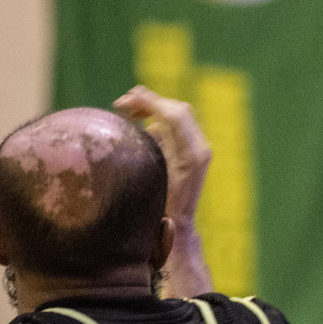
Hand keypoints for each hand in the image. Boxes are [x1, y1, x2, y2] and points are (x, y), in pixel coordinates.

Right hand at [114, 86, 211, 225]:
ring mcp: (200, 148)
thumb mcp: (155, 179)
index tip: (127, 100)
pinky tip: (141, 122)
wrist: (179, 224)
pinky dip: (159, 117)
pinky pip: (179, 124)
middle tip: (122, 104)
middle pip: (178, 110)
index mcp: (192, 155)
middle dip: (150, 101)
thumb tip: (146, 123)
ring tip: (129, 111)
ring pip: (179, 114)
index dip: (151, 103)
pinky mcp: (196, 149)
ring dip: (154, 107)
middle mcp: (200, 148)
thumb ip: (156, 150)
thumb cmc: (162, 207)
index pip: (175, 116)